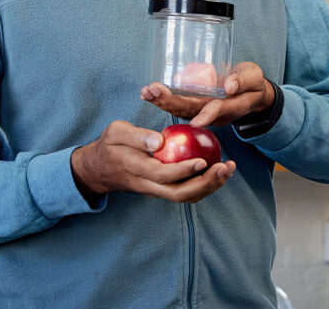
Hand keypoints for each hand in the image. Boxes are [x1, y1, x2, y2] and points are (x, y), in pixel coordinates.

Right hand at [70, 120, 235, 202]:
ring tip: (228, 169)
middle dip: (205, 184)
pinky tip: (219, 171)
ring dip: (209, 186)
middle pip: (179, 193)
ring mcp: (156, 191)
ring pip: (185, 197)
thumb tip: (159, 142)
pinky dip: (205, 185)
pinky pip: (186, 192)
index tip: (202, 160)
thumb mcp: (116, 132)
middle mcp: (148, 185)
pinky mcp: (163, 190)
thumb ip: (136, 136)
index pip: (161, 175)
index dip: (183, 171)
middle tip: (225, 167)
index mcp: (136, 169)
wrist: (99, 170)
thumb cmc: (110, 146)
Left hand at [141, 61, 274, 127]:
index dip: (207, 115)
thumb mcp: (254, 78)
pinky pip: (178, 105)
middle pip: (190, 111)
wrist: (251, 93)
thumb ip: (243, 80)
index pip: (217, 110)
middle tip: (153, 91)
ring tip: (146, 93)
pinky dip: (163, 99)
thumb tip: (229, 85)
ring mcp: (203, 110)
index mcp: (230, 106)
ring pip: (180, 109)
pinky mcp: (196, 105)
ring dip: (162, 102)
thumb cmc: (252, 84)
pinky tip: (149, 93)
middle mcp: (213, 112)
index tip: (196, 122)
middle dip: (170, 102)